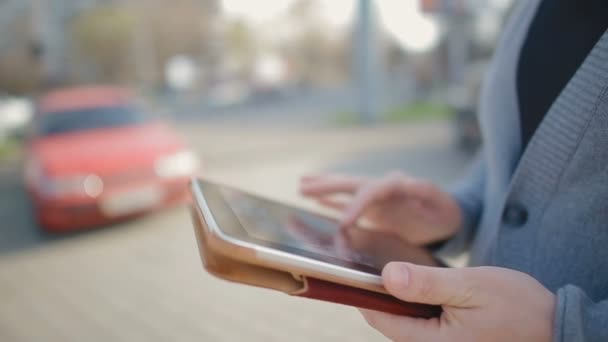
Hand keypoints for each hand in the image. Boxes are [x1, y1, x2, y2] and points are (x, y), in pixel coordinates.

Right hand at [300, 172, 461, 244]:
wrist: (447, 218)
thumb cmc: (445, 213)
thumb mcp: (441, 203)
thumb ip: (425, 191)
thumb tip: (406, 181)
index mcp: (397, 185)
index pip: (371, 191)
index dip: (356, 205)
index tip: (342, 224)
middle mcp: (382, 188)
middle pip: (351, 184)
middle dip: (328, 185)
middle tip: (303, 187)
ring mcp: (376, 198)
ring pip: (345, 190)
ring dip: (324, 188)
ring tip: (301, 186)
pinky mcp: (373, 209)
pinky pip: (348, 204)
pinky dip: (332, 203)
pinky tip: (316, 203)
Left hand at [361, 263, 555, 340]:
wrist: (553, 325)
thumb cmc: (516, 306)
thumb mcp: (470, 286)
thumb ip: (426, 284)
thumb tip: (386, 276)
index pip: (380, 318)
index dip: (362, 291)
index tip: (349, 267)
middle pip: (389, 320)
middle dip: (379, 291)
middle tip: (372, 259)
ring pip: (403, 320)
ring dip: (397, 296)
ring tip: (393, 267)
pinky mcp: (448, 341)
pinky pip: (419, 322)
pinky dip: (413, 302)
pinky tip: (416, 282)